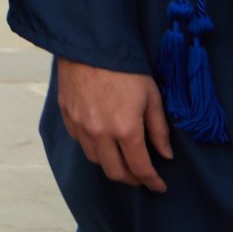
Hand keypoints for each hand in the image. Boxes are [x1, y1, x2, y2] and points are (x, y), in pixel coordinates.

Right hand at [57, 59, 171, 192]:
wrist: (90, 45)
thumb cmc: (126, 69)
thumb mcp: (152, 97)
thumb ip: (159, 129)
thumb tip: (165, 155)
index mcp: (126, 130)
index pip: (140, 168)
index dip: (152, 181)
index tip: (159, 186)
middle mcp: (100, 133)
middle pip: (115, 172)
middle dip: (131, 179)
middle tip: (141, 176)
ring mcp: (80, 126)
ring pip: (96, 159)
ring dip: (111, 164)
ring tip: (121, 157)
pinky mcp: (66, 116)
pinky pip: (80, 142)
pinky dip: (94, 147)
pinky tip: (102, 139)